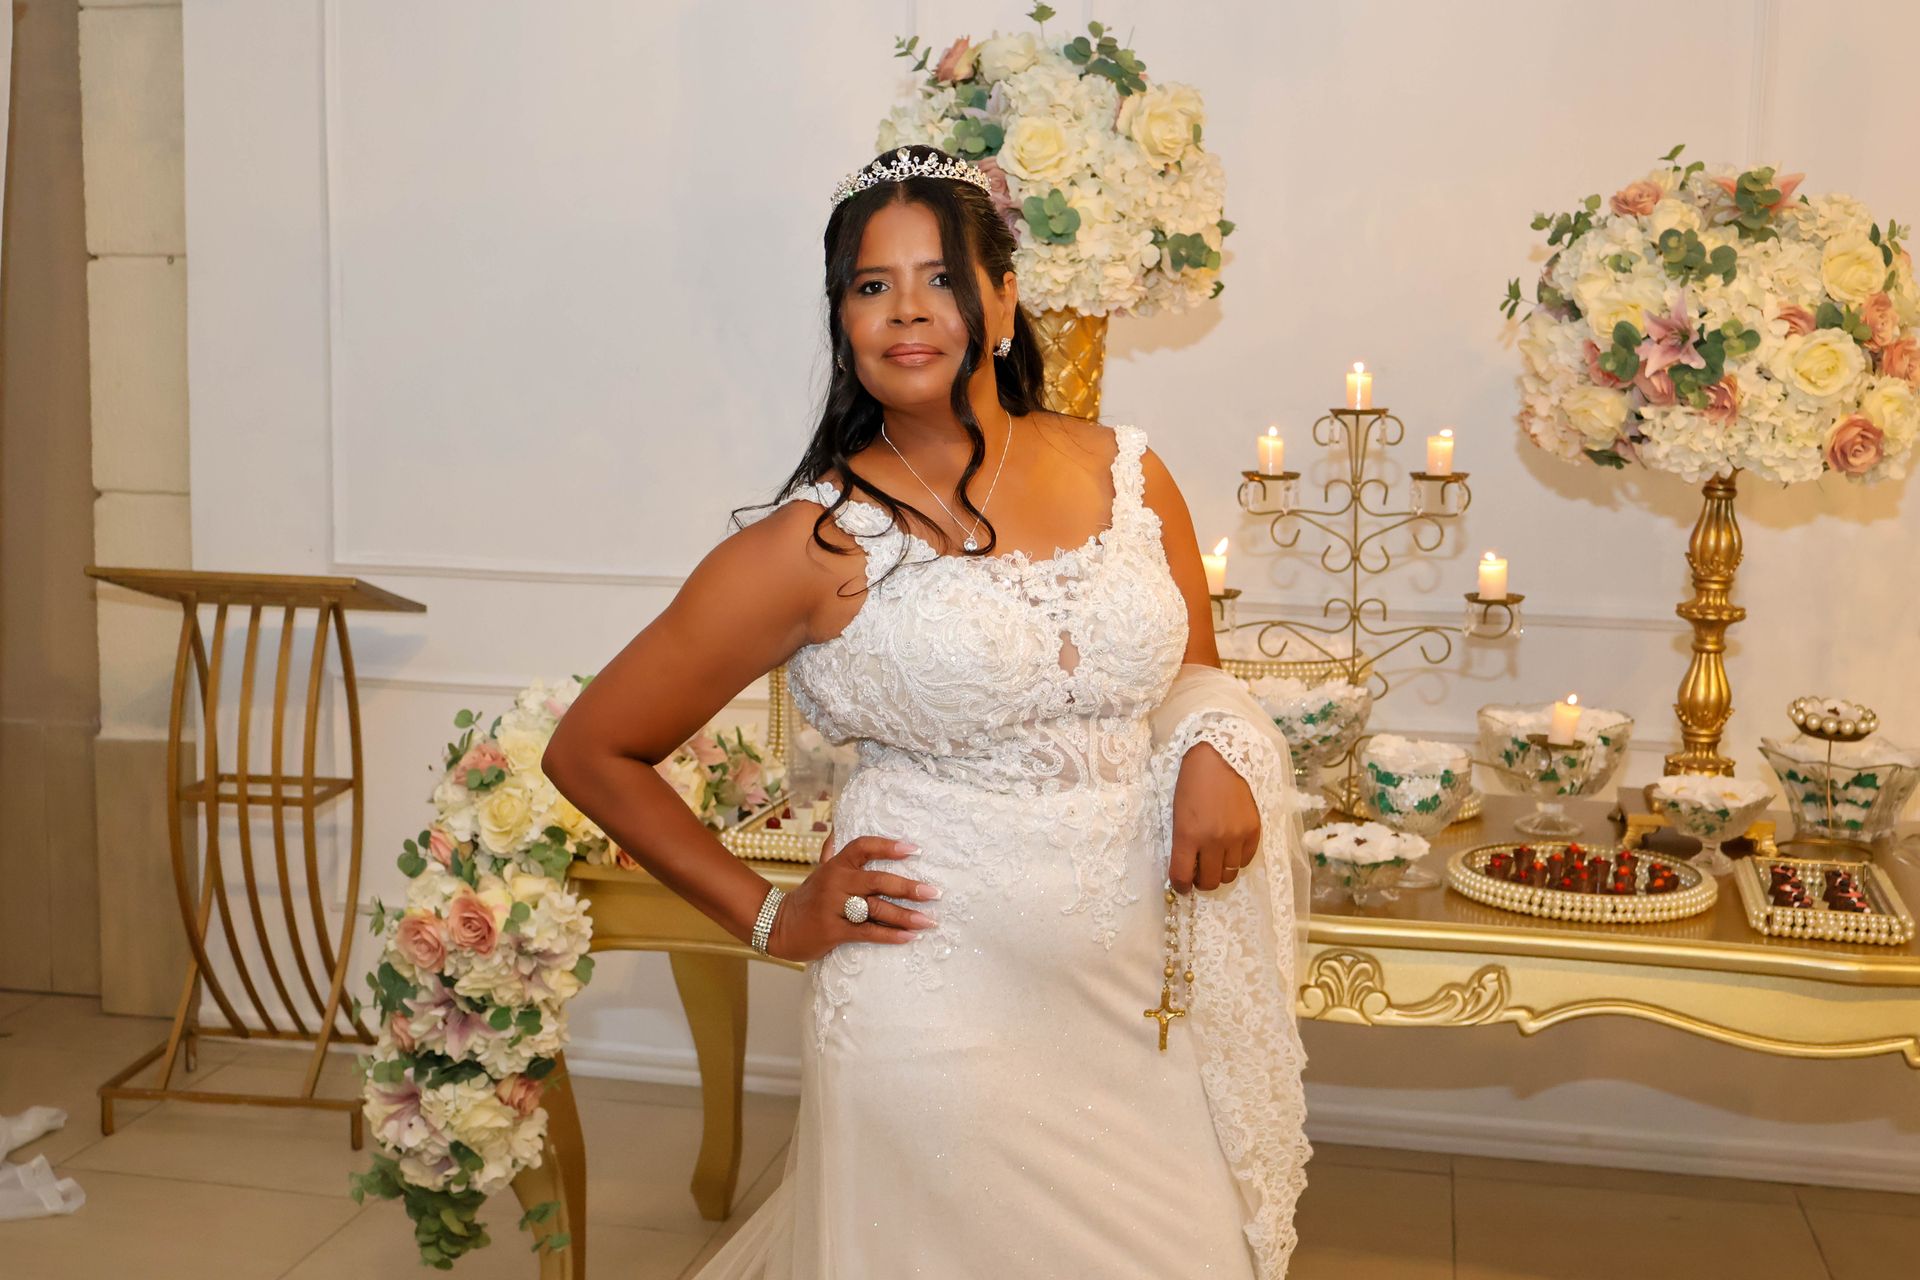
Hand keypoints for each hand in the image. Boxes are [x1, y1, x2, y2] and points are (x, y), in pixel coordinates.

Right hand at [764, 832, 940, 962]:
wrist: (780, 926)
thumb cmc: (808, 898)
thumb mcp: (819, 871)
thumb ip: (832, 851)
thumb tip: (839, 828)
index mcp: (836, 865)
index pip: (863, 847)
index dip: (888, 846)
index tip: (914, 849)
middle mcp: (836, 882)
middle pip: (877, 881)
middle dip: (908, 888)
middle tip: (933, 892)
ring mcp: (834, 906)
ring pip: (876, 909)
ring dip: (905, 916)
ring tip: (928, 920)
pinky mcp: (833, 930)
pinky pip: (866, 932)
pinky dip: (889, 935)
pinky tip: (908, 937)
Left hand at [1169, 739, 1260, 892]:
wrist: (1221, 756)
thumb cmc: (1192, 781)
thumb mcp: (1177, 812)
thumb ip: (1181, 841)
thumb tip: (1187, 866)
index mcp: (1187, 834)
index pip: (1182, 876)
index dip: (1180, 886)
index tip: (1181, 886)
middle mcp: (1213, 840)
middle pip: (1208, 881)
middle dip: (1200, 882)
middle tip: (1198, 872)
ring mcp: (1236, 837)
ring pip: (1229, 875)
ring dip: (1219, 872)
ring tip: (1214, 860)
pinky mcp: (1254, 831)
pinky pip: (1246, 861)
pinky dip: (1236, 860)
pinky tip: (1230, 849)